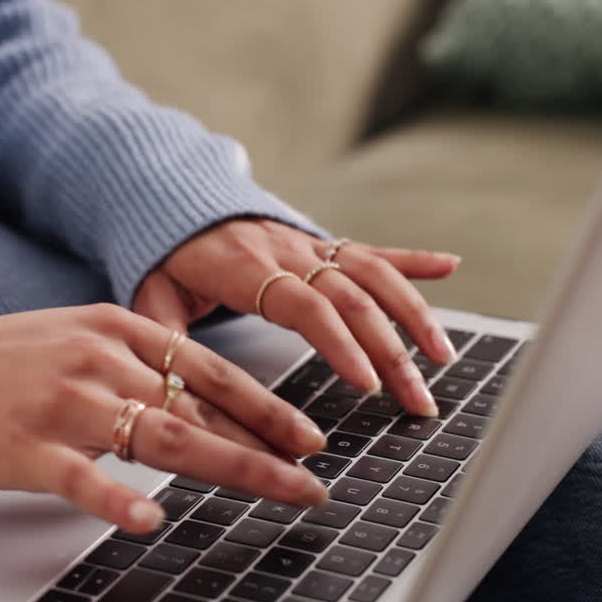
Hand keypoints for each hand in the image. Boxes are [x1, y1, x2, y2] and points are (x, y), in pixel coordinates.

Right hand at [0, 304, 327, 533]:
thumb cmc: (3, 364)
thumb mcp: (77, 342)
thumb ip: (137, 369)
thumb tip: (204, 409)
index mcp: (114, 329)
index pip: (208, 369)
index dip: (266, 404)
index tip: (310, 434)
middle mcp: (98, 360)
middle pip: (199, 407)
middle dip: (267, 444)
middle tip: (314, 478)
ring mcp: (64, 403)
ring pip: (161, 437)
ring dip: (230, 467)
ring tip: (280, 491)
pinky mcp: (28, 448)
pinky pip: (82, 478)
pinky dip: (118, 500)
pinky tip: (151, 520)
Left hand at [133, 219, 460, 416]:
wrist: (172, 201)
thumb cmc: (164, 259)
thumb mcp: (151, 298)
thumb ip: (165, 337)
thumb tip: (173, 387)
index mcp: (246, 268)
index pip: (304, 305)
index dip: (339, 342)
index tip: (367, 382)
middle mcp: (287, 251)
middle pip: (352, 298)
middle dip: (392, 351)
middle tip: (416, 401)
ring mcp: (309, 245)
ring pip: (373, 274)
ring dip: (414, 313)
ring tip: (443, 358)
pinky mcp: (321, 244)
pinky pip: (371, 249)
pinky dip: (412, 258)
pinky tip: (450, 266)